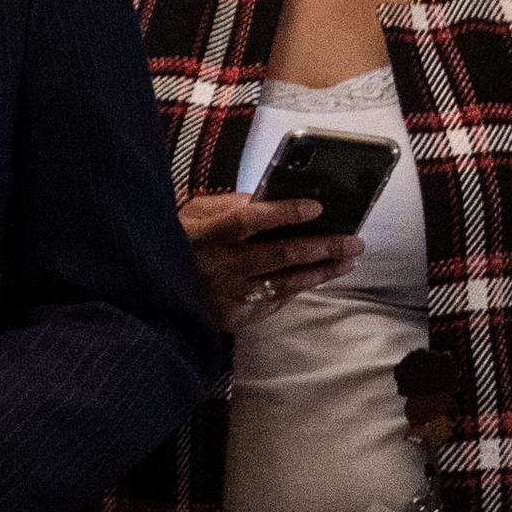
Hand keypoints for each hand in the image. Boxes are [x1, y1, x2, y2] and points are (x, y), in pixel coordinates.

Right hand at [181, 191, 360, 332]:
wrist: (157, 291)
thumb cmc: (181, 243)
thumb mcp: (192, 215)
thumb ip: (226, 203)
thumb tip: (267, 196)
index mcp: (209, 234)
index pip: (248, 220)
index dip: (283, 213)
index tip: (316, 206)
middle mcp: (222, 266)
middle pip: (279, 255)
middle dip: (321, 246)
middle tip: (354, 240)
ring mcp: (231, 294)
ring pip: (286, 282)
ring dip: (322, 270)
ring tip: (350, 259)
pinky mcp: (237, 315)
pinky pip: (277, 299)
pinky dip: (302, 285)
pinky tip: (323, 273)